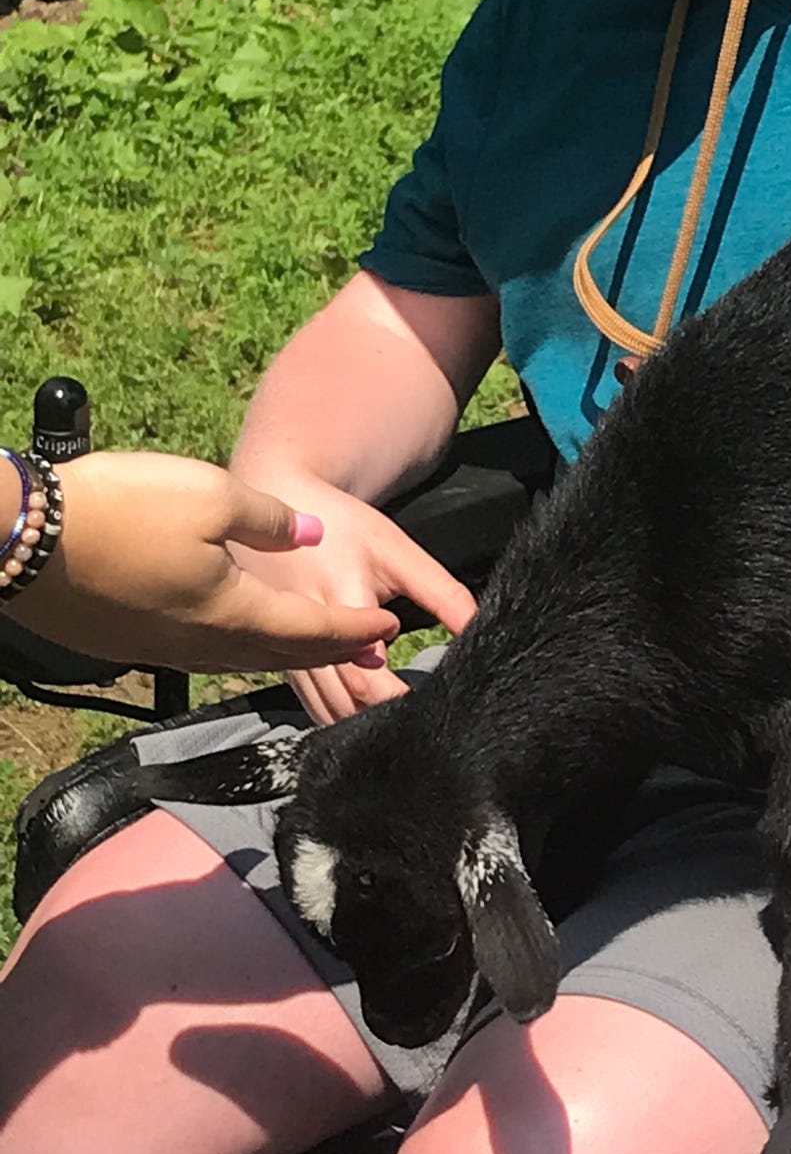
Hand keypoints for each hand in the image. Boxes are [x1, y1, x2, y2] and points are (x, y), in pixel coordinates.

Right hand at [11, 451, 399, 672]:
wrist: (20, 540)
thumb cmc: (122, 510)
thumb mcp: (213, 495)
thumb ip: (271, 520)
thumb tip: (314, 535)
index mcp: (233, 614)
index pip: (313, 631)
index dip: (355, 629)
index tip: (390, 628)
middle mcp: (201, 646)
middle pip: (280, 655)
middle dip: (328, 650)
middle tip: (366, 646)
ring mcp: (160, 651)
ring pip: (239, 658)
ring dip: (284, 652)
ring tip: (312, 642)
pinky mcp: (127, 644)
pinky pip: (200, 654)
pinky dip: (237, 648)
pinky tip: (234, 633)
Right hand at [226, 471, 476, 726]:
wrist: (278, 506)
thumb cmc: (342, 527)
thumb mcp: (399, 552)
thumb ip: (443, 594)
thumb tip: (480, 628)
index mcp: (339, 606)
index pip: (367, 679)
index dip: (400, 701)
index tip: (435, 705)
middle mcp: (305, 637)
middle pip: (346, 705)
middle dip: (386, 719)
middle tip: (426, 721)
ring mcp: (287, 652)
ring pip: (325, 712)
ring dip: (362, 722)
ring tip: (403, 719)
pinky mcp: (279, 659)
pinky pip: (310, 703)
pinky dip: (340, 713)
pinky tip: (368, 711)